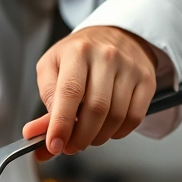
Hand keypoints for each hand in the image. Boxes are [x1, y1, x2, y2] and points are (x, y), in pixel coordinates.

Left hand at [23, 26, 157, 160]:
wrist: (114, 35)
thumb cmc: (78, 54)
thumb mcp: (51, 67)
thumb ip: (45, 99)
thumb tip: (35, 132)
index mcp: (77, 52)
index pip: (70, 93)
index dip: (61, 123)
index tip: (54, 145)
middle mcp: (107, 57)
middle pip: (95, 109)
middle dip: (80, 137)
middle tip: (69, 146)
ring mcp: (130, 68)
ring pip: (116, 116)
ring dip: (98, 137)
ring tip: (85, 137)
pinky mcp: (147, 81)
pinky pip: (134, 117)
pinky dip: (118, 132)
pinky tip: (106, 130)